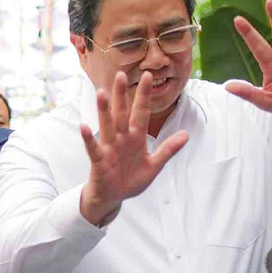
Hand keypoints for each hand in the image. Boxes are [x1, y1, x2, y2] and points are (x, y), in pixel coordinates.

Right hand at [78, 69, 190, 224]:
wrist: (114, 198)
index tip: (148, 76)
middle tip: (120, 74)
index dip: (144, 95)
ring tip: (102, 93)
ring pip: (107, 126)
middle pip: (121, 113)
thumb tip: (187, 134)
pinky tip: (84, 126)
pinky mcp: (99, 161)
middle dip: (121, 95)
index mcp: (136, 137)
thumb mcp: (154, 166)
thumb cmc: (131, 180)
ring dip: (104, 110)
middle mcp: (121, 139)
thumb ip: (168, 150)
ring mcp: (109, 148)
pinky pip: (94, 148)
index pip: (141, 112)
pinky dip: (88, 138)